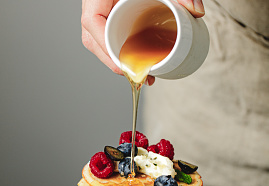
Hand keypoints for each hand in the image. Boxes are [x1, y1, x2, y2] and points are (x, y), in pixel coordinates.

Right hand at [81, 0, 204, 85]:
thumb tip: (197, 11)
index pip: (92, 23)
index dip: (105, 48)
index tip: (123, 65)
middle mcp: (95, 1)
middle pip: (93, 38)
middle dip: (113, 60)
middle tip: (138, 74)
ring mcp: (99, 6)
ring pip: (98, 38)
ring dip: (115, 58)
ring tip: (140, 71)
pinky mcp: (107, 9)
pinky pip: (106, 32)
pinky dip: (118, 47)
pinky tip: (133, 57)